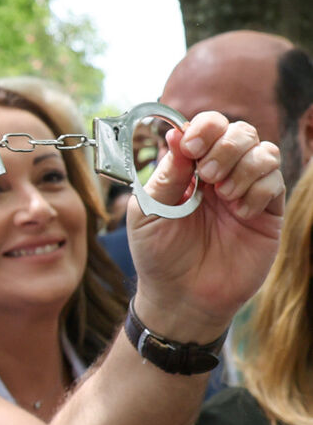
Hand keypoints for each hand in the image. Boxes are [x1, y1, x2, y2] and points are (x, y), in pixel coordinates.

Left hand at [129, 112, 283, 341]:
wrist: (181, 296)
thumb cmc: (158, 253)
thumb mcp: (148, 210)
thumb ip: (166, 173)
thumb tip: (176, 133)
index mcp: (188, 168)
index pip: (206, 127)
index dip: (203, 127)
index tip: (191, 145)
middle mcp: (220, 173)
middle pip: (240, 131)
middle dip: (225, 145)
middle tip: (207, 177)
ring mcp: (245, 191)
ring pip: (264, 151)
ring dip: (244, 166)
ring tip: (223, 196)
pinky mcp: (267, 213)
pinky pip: (276, 182)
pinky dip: (259, 190)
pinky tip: (240, 212)